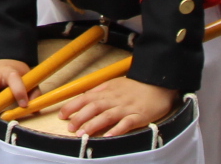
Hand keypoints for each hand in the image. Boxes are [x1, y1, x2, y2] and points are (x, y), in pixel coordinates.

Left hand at [58, 76, 178, 138]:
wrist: (158, 85)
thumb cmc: (135, 87)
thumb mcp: (115, 84)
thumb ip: (100, 91)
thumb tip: (84, 97)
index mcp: (107, 91)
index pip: (85, 98)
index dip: (72, 106)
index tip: (62, 115)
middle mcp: (114, 99)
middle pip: (94, 107)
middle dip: (80, 117)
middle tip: (71, 128)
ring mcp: (126, 108)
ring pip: (107, 116)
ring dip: (94, 125)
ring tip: (83, 134)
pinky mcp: (139, 116)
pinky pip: (127, 123)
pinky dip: (117, 130)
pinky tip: (109, 136)